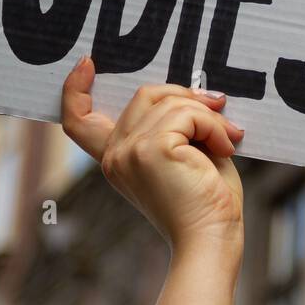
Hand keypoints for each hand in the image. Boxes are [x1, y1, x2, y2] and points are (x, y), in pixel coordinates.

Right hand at [61, 56, 244, 254]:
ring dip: (208, 116)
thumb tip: (194, 91)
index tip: (87, 63)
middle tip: (220, 109)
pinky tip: (226, 148)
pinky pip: (188, 114)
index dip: (76, 88)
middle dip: (186, 96)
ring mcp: (129, 152)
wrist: (211, 241)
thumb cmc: (207, 204)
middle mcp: (115, 156)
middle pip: (145, 95)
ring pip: (170, 101)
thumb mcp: (185, 156)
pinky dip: (214, 126)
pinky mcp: (152, 149)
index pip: (79, 121)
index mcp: (116, 160)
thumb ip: (175, 126)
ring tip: (228, 140)